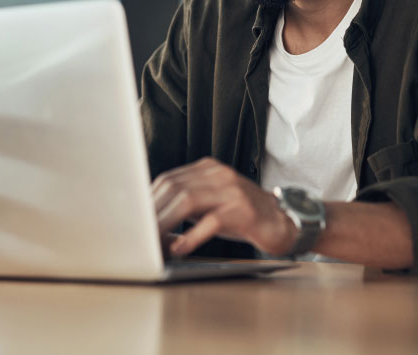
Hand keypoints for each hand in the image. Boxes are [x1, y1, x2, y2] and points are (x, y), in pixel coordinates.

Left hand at [152, 157, 296, 257]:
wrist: (283, 222)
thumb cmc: (242, 216)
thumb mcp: (211, 204)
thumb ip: (185, 205)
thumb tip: (150, 219)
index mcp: (208, 169)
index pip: (168, 179)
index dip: (148, 200)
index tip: (134, 219)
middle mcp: (219, 174)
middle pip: (174, 188)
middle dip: (153, 213)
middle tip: (138, 235)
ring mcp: (232, 191)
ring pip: (188, 200)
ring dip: (166, 223)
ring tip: (153, 242)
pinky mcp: (243, 210)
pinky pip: (211, 221)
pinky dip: (191, 236)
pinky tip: (180, 248)